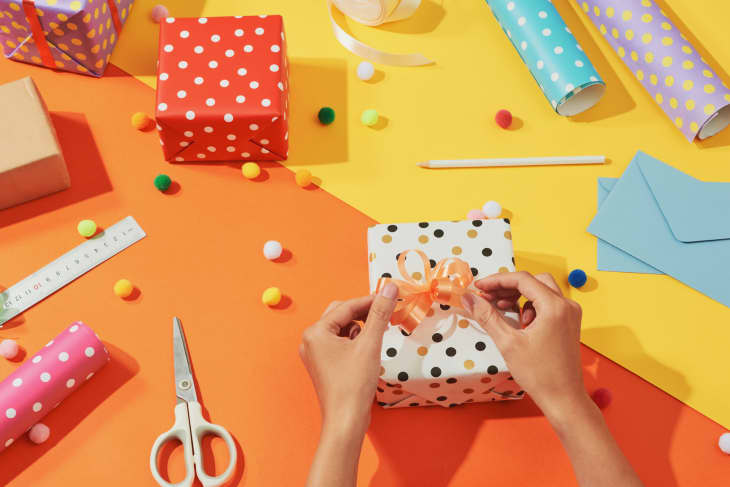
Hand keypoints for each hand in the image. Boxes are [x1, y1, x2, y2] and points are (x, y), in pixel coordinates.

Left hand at [299, 283, 397, 437]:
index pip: (347, 306)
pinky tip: (366, 350)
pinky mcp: (322, 364)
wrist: (346, 420)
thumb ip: (380, 313)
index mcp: (316, 332)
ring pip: (341, 328)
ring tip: (376, 337)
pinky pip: (338, 342)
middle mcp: (310, 340)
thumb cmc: (354, 384)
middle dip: (363, 313)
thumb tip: (390, 289)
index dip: (370, 301)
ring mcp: (315, 353)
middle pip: (340, 314)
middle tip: (385, 314)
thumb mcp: (370, 344)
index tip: (390, 297)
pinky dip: (354, 341)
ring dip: (360, 327)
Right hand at [462, 271, 585, 419]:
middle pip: (532, 281)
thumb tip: (469, 299)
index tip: (479, 287)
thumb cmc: (540, 374)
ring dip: (518, 295)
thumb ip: (487, 316)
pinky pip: (547, 303)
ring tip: (501, 308)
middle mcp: (566, 305)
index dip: (497, 280)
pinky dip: (529, 305)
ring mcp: (569, 314)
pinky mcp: (568, 322)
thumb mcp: (508, 343)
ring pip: (540, 290)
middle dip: (507, 286)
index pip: (522, 279)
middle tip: (487, 297)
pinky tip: (518, 321)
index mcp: (554, 307)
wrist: (564, 398)